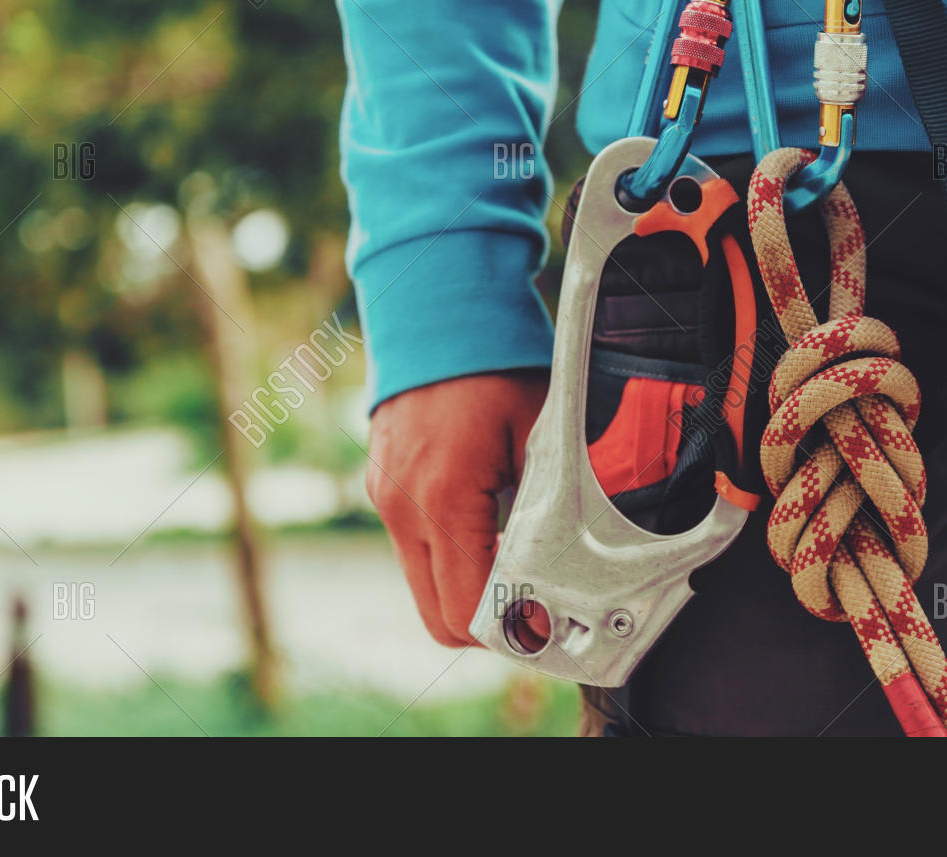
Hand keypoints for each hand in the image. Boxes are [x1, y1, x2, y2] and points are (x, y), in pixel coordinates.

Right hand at [365, 371, 548, 646]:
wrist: (436, 314)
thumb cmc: (493, 366)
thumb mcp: (540, 433)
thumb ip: (547, 507)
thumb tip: (562, 570)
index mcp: (442, 501)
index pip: (463, 612)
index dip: (507, 631)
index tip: (544, 621)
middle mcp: (403, 510)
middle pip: (437, 616)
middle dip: (487, 624)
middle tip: (534, 606)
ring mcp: (387, 500)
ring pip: (424, 585)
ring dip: (467, 589)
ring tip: (516, 561)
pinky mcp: (384, 489)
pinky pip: (416, 549)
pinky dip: (450, 557)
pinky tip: (488, 526)